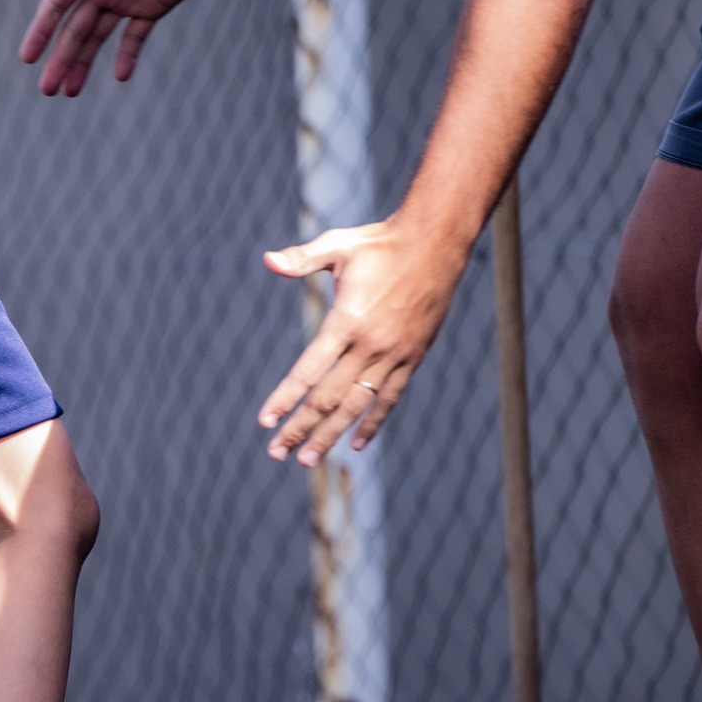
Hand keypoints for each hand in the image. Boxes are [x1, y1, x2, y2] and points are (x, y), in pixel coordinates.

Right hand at [21, 0, 226, 94]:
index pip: (55, 9)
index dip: (40, 33)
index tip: (27, 59)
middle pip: (74, 32)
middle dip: (59, 60)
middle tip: (47, 90)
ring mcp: (125, 1)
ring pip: (98, 40)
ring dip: (83, 64)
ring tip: (69, 92)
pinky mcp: (151, 9)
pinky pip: (134, 39)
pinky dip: (126, 57)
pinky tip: (119, 76)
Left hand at [257, 217, 466, 466]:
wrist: (436, 243)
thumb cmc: (380, 243)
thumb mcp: (337, 245)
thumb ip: (301, 259)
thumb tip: (267, 261)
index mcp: (347, 320)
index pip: (309, 370)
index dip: (285, 398)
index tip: (265, 421)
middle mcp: (370, 345)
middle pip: (329, 398)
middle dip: (301, 428)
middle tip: (277, 453)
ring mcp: (394, 354)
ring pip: (358, 406)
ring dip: (331, 435)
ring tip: (308, 458)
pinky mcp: (412, 357)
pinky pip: (390, 397)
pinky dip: (372, 422)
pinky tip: (356, 442)